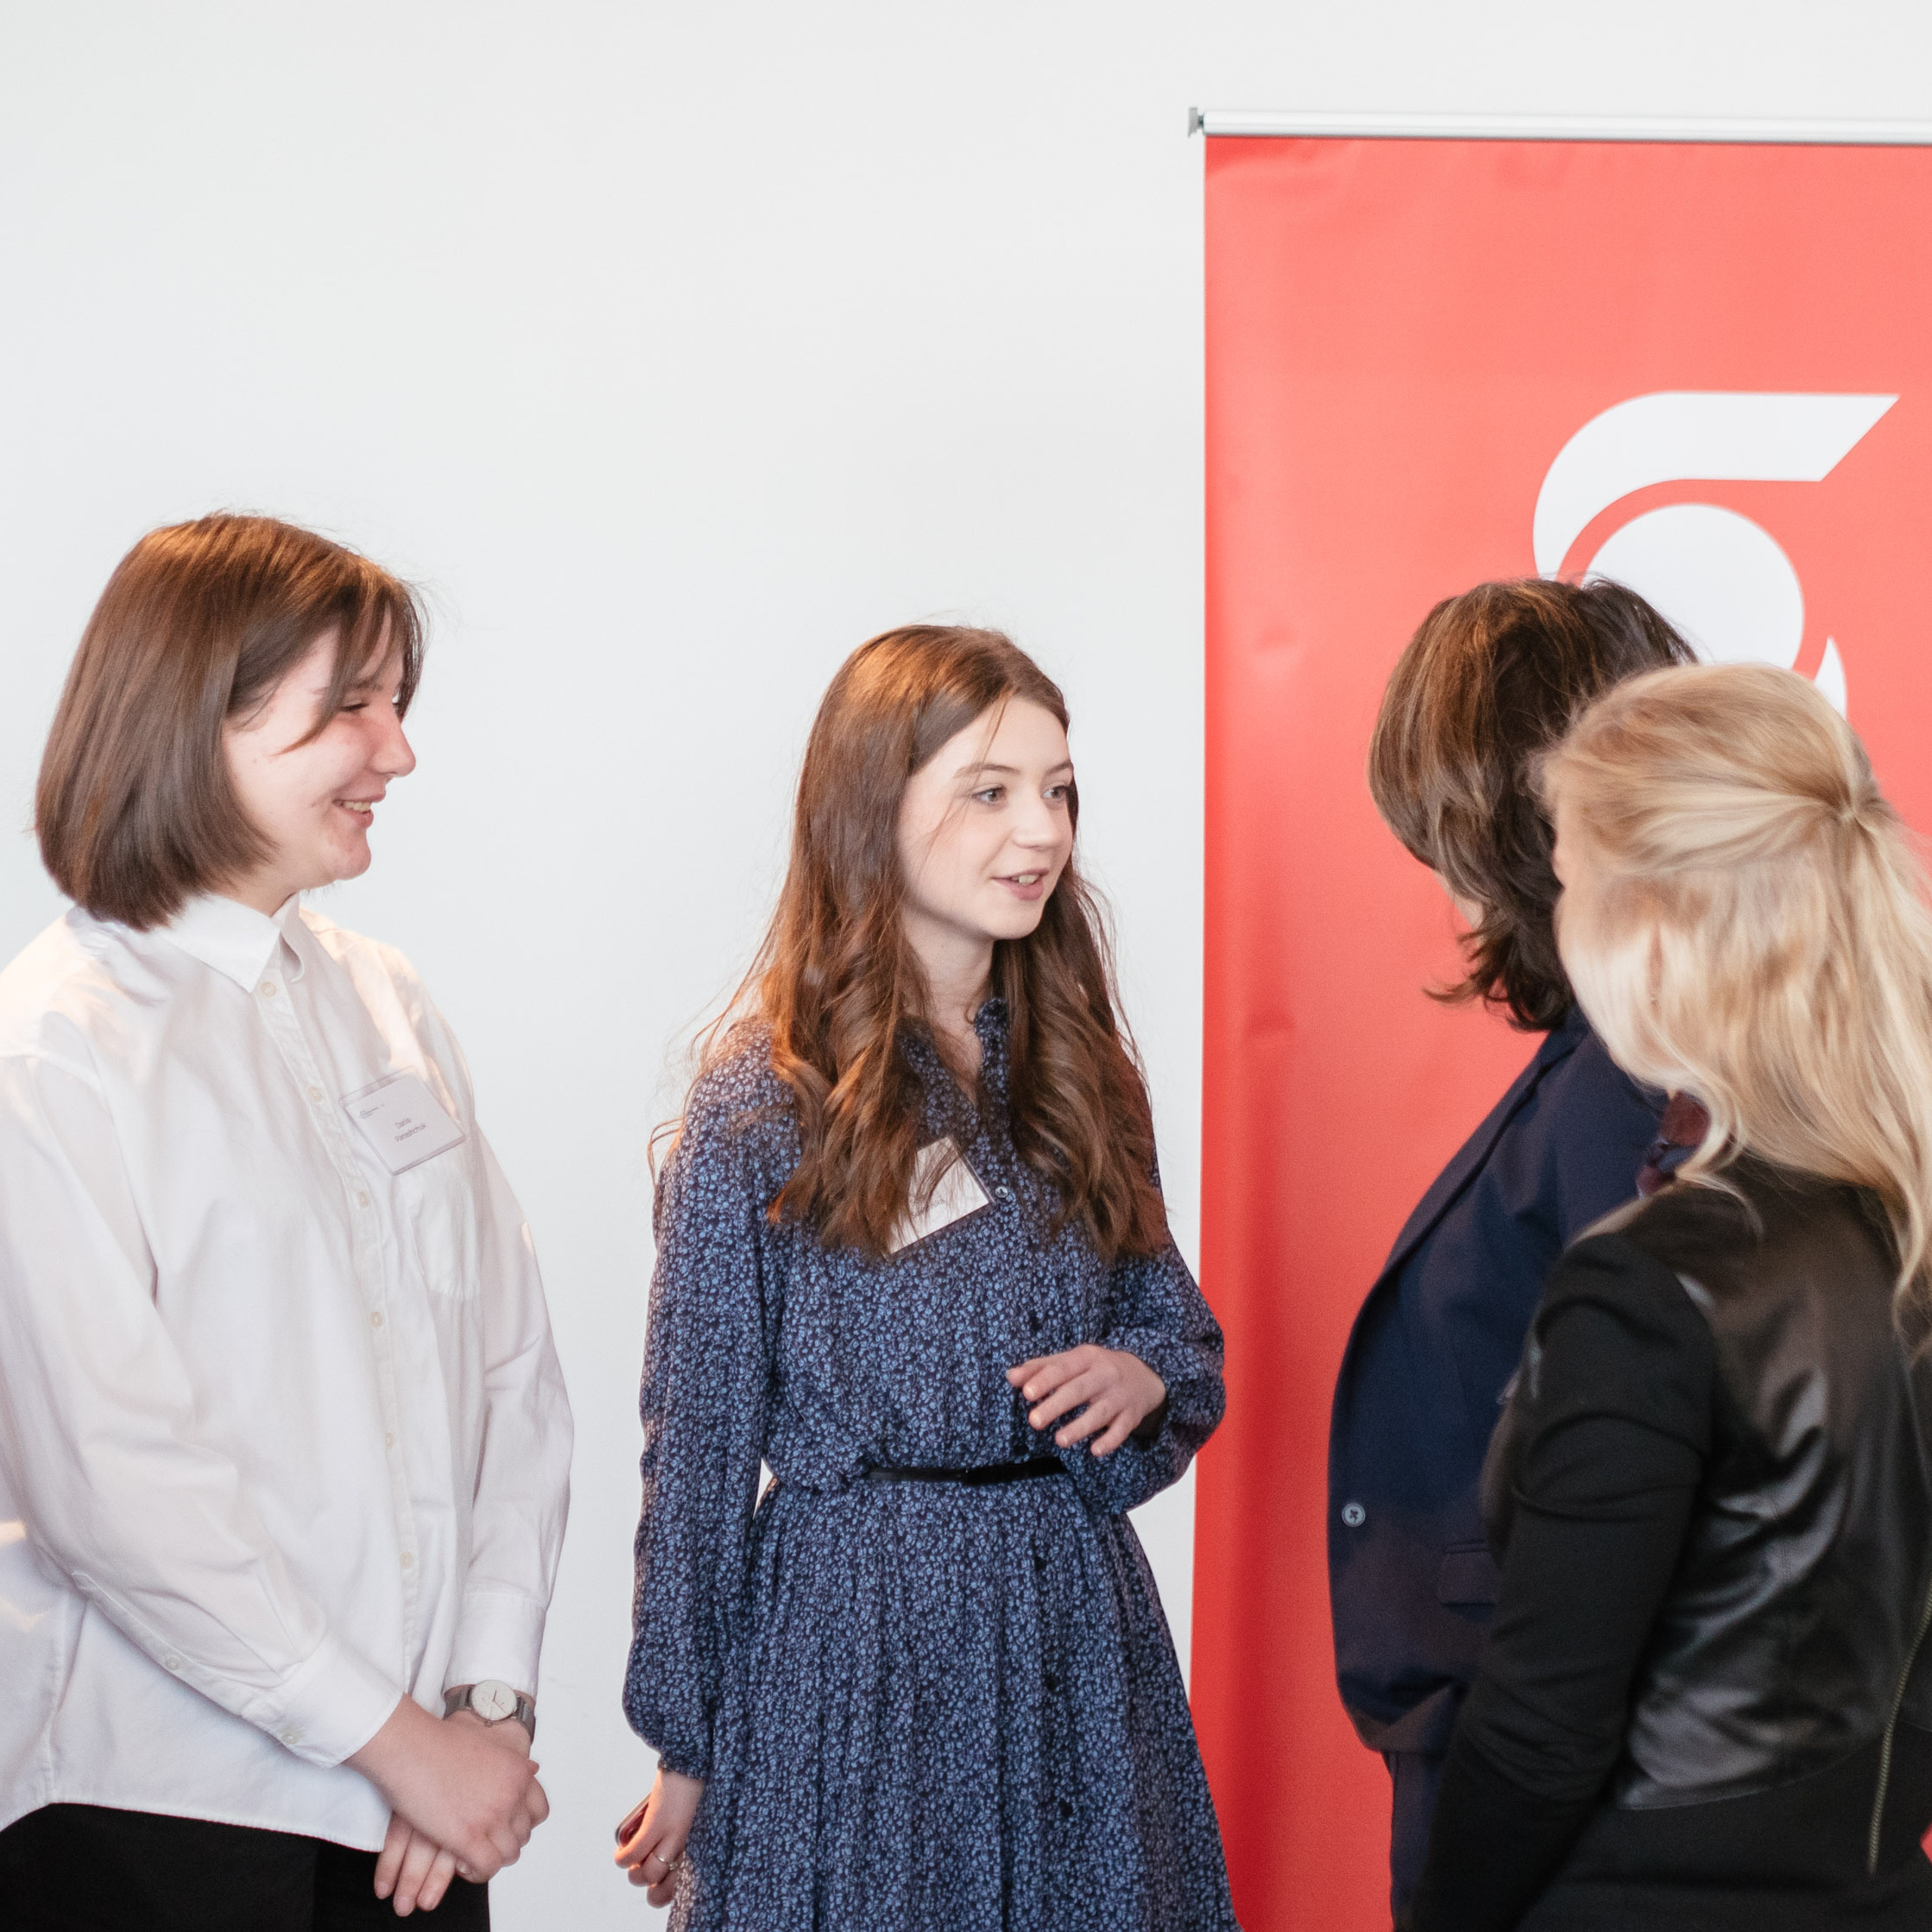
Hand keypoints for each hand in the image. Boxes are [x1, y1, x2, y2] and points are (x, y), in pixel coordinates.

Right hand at [348, 1697, 546, 1898]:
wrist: (411, 1746)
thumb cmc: (440, 1741)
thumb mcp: (489, 1743)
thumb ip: (511, 1761)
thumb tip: (535, 1768)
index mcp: (518, 1772)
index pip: (539, 1811)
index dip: (522, 1824)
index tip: (507, 1827)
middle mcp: (511, 1794)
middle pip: (523, 1835)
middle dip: (504, 1841)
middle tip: (484, 1843)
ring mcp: (492, 1816)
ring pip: (508, 1854)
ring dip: (491, 1858)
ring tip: (472, 1855)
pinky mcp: (468, 1837)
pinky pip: (487, 1867)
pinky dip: (477, 1871)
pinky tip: (462, 1863)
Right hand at [615, 1766, 703, 1907]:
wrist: (696, 1757)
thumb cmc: (700, 1785)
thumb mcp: (703, 1817)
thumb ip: (692, 1835)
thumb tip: (668, 1849)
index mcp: (704, 1846)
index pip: (684, 1885)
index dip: (668, 1893)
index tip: (660, 1887)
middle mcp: (689, 1846)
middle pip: (665, 1887)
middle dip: (652, 1890)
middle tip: (645, 1876)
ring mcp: (672, 1835)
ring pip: (647, 1874)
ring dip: (636, 1875)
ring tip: (632, 1866)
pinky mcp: (657, 1823)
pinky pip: (633, 1853)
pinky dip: (623, 1858)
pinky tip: (620, 1855)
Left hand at [1008, 1345, 1165, 1455]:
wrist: (1143, 1375)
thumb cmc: (1095, 1369)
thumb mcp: (1072, 1361)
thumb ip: (1041, 1368)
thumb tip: (1011, 1377)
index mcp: (1086, 1357)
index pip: (1063, 1368)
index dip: (1045, 1380)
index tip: (1027, 1393)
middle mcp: (1104, 1375)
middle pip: (1078, 1390)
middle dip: (1056, 1405)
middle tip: (1034, 1421)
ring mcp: (1119, 1396)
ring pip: (1099, 1413)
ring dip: (1080, 1427)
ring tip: (1060, 1440)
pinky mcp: (1131, 1416)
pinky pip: (1122, 1430)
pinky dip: (1110, 1441)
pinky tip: (1095, 1450)